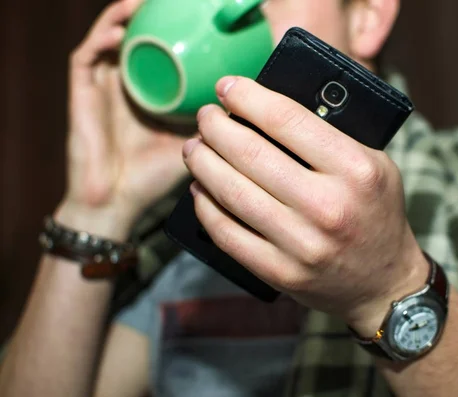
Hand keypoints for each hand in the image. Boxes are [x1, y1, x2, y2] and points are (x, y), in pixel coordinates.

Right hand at [63, 0, 194, 231]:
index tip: (200, 19)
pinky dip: (102, 37)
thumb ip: (214, 123)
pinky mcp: (82, 94)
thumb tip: (243, 101)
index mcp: (153, 95)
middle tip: (176, 3)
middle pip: (137, 40)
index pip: (165, 54)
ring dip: (126, 17)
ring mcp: (104, 88)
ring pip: (110, 39)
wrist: (117, 203)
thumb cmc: (155, 177)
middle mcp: (128, 86)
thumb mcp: (194, 144)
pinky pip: (87, 57)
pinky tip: (122, 28)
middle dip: (152, 17)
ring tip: (145, 2)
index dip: (178, 34)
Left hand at [183, 76, 429, 334]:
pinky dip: (205, 207)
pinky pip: (227, 234)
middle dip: (215, 128)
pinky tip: (199, 189)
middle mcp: (329, 206)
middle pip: (251, 154)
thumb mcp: (375, 163)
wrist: (383, 283)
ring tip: (195, 148)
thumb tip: (270, 104)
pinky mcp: (281, 272)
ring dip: (202, 163)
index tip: (227, 87)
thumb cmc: (375, 212)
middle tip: (205, 117)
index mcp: (356, 169)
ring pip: (232, 192)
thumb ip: (333, 133)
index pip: (287, 120)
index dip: (248, 98)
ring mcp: (302, 244)